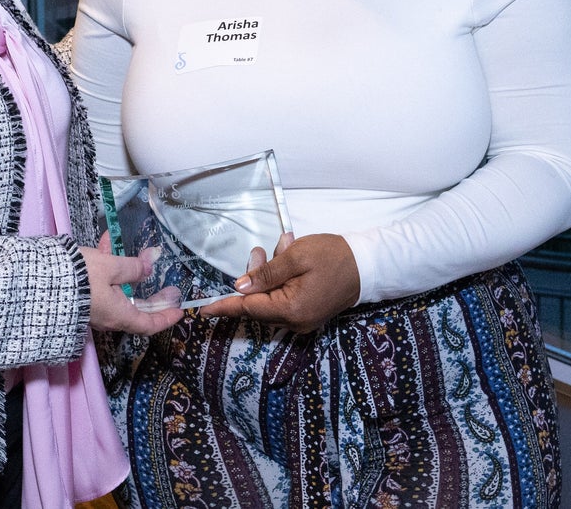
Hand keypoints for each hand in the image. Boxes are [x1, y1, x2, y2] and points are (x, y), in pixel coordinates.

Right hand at [80, 237, 184, 335]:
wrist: (39, 283)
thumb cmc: (80, 278)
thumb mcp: (110, 267)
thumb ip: (133, 267)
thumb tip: (151, 265)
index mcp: (120, 315)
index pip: (149, 325)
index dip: (166, 318)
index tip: (179, 310)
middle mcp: (108, 317)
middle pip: (136, 310)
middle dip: (151, 296)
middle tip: (166, 284)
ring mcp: (94, 309)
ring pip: (118, 292)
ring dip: (126, 272)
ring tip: (128, 250)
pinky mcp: (81, 298)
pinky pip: (101, 285)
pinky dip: (107, 267)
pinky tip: (104, 243)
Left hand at [199, 232, 359, 333]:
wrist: (369, 265)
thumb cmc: (333, 257)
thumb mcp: (297, 257)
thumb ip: (267, 274)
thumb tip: (239, 287)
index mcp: (291, 309)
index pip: (248, 308)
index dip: (224, 306)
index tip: (202, 310)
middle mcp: (295, 322)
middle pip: (258, 305)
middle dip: (253, 280)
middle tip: (261, 252)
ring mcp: (302, 321)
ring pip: (269, 302)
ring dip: (268, 278)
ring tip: (281, 249)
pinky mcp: (308, 314)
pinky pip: (283, 301)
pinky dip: (279, 283)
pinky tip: (287, 260)